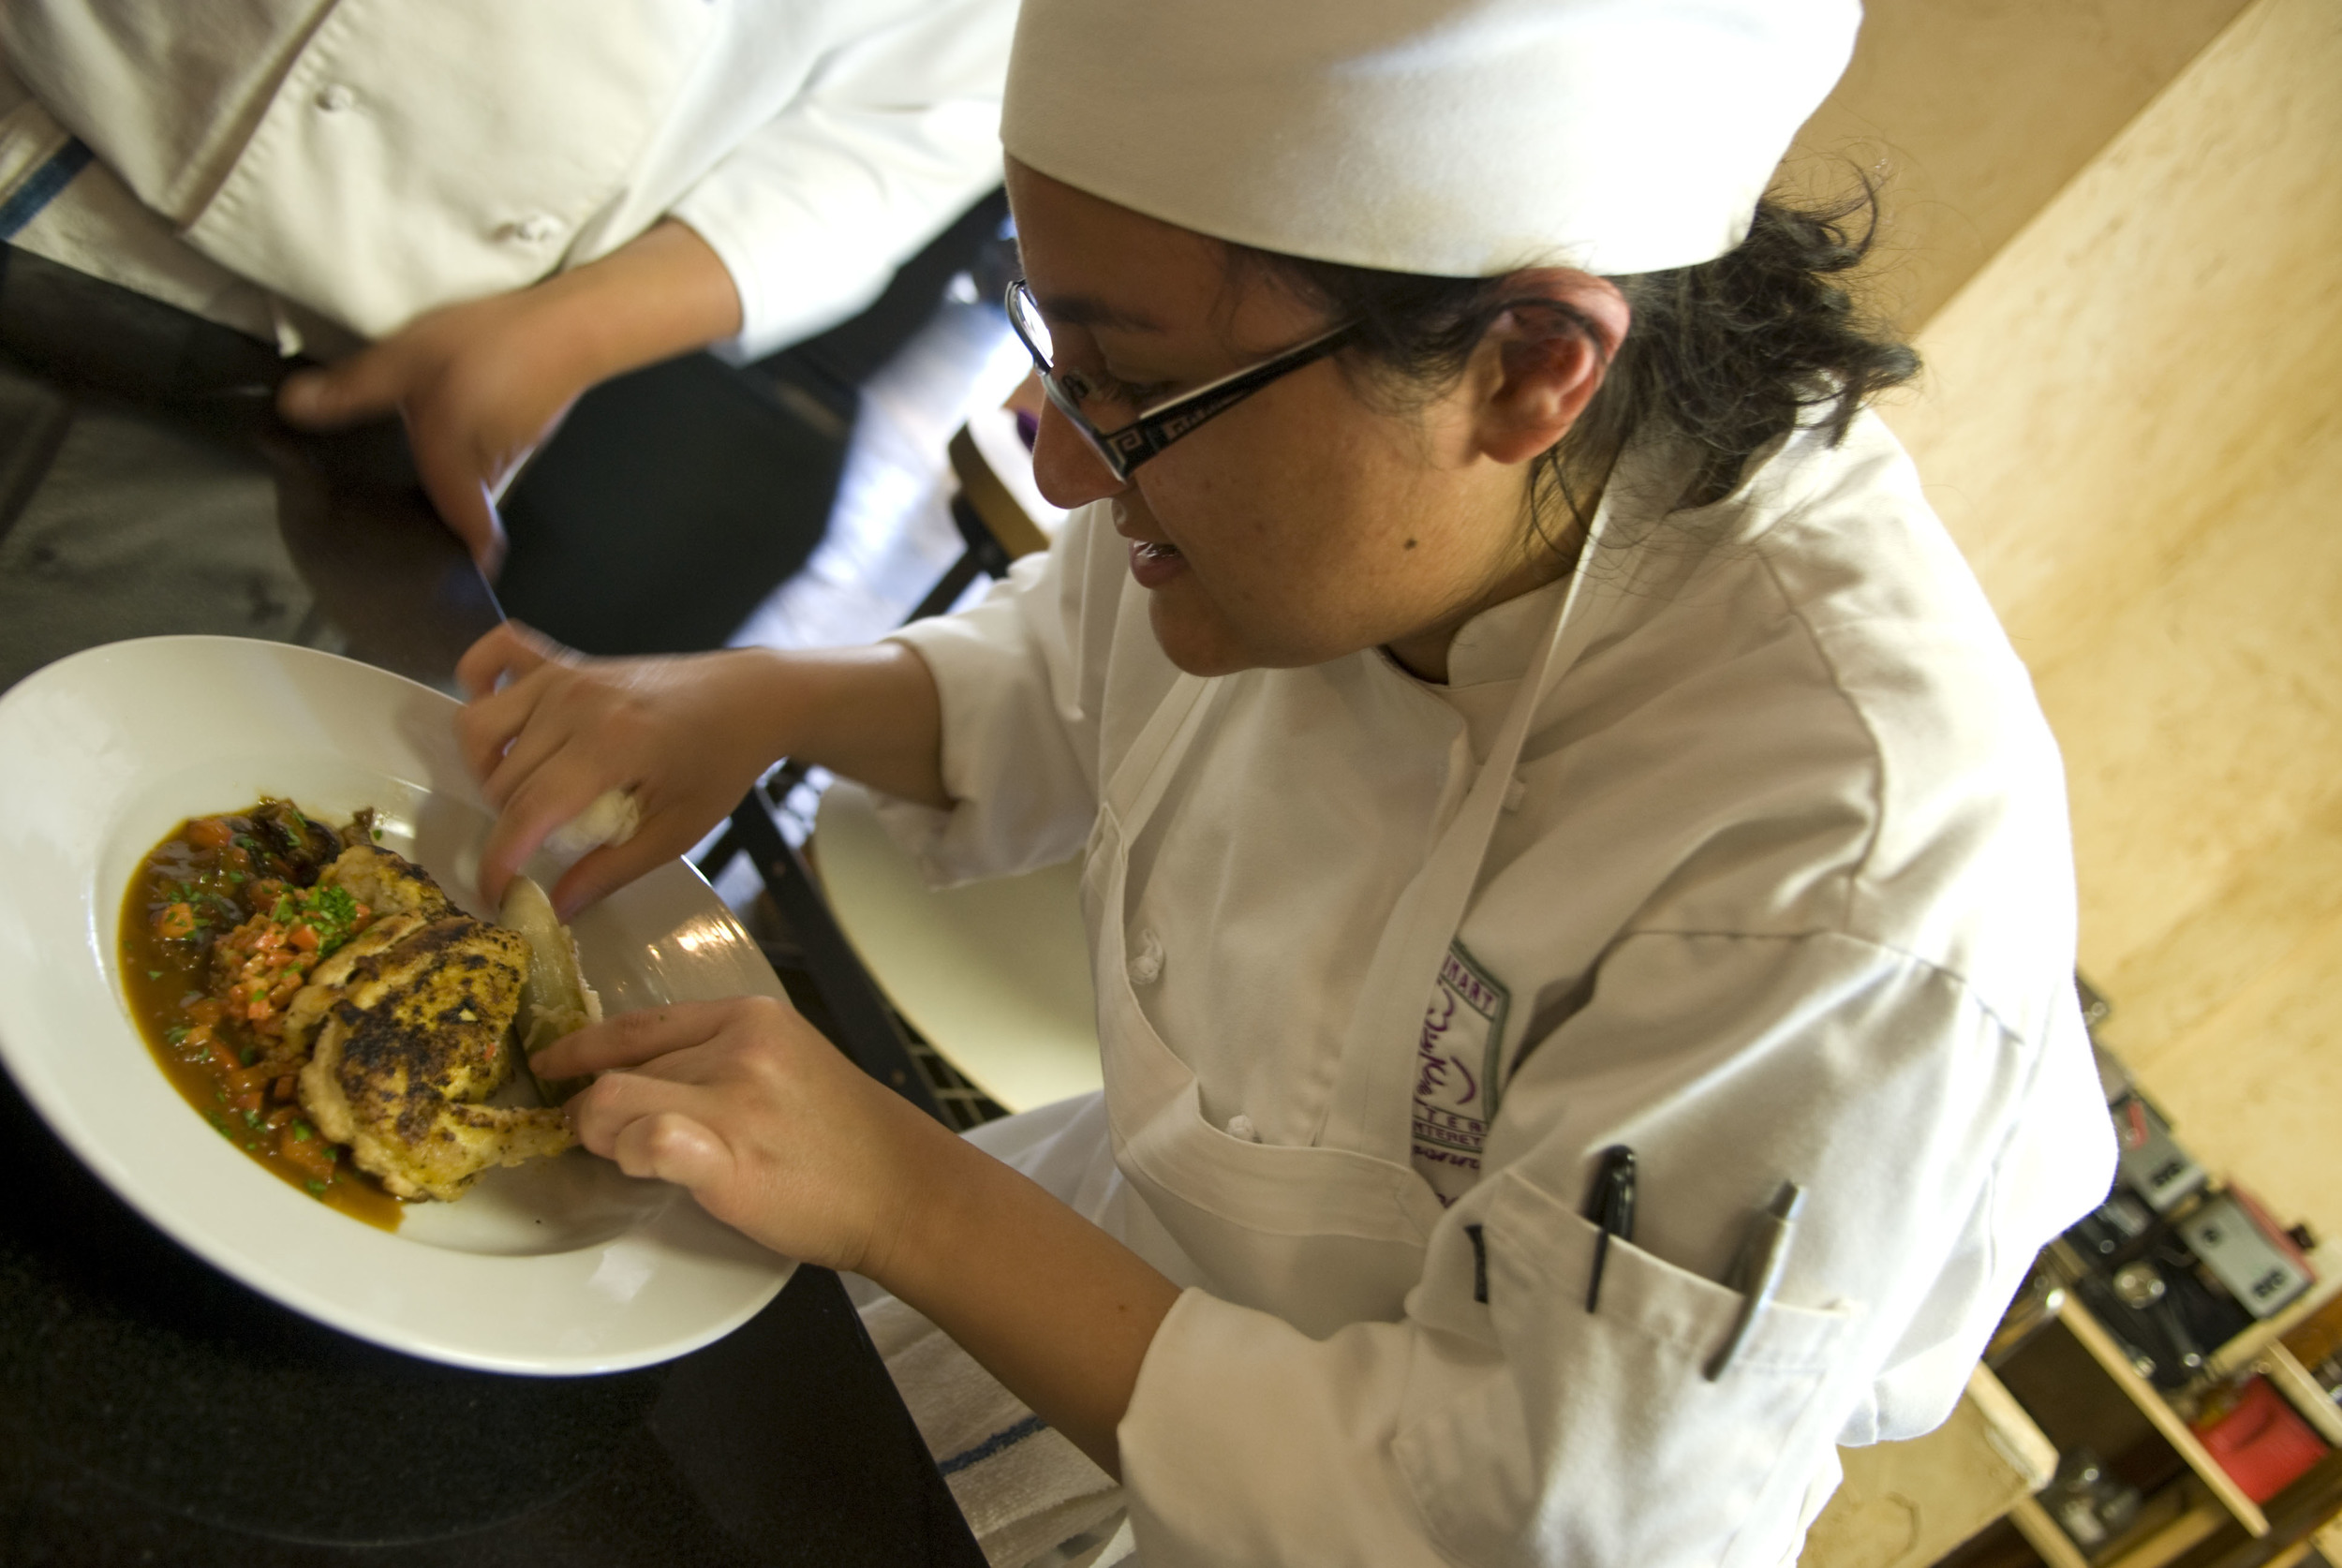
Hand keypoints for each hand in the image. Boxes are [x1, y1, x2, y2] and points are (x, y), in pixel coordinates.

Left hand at [275, 220, 744, 574]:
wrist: (572, 326)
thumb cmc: (495, 348)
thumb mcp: (405, 361)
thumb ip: (350, 389)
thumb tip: (292, 408)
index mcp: (455, 469)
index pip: (463, 541)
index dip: (454, 566)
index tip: (433, 582)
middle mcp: (487, 472)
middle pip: (461, 513)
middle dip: (433, 520)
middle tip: (394, 521)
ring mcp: (513, 451)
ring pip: (474, 482)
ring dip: (448, 483)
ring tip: (408, 470)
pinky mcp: (525, 426)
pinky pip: (486, 454)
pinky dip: (466, 450)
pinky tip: (446, 422)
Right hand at [455, 622, 789, 912]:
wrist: (748, 699)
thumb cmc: (719, 765)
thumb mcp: (676, 831)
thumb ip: (612, 871)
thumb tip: (556, 908)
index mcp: (608, 747)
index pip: (527, 812)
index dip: (500, 861)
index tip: (495, 894)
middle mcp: (574, 703)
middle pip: (500, 777)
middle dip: (510, 821)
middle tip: (548, 838)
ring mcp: (565, 675)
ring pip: (479, 725)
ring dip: (488, 768)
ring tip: (527, 791)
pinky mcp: (564, 659)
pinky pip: (495, 655)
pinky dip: (481, 684)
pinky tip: (506, 724)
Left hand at [536, 996, 953, 1272]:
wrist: (902, 1190)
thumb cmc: (846, 1140)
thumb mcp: (788, 1064)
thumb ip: (721, 1059)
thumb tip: (642, 1079)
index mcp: (750, 1018)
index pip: (637, 1025)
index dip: (581, 1050)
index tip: (552, 1069)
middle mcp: (738, 1048)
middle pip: (620, 1070)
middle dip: (599, 1113)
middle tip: (616, 1146)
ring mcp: (733, 1100)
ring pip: (611, 1104)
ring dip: (605, 1139)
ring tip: (638, 1161)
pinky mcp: (728, 1156)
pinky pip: (646, 1141)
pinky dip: (632, 1156)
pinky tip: (652, 1172)